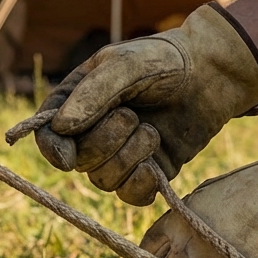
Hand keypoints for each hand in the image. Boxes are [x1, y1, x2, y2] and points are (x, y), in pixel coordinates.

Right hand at [34, 4, 257, 205]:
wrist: (211, 74)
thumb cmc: (163, 61)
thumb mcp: (125, 65)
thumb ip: (93, 94)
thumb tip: (61, 128)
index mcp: (75, 101)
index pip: (47, 134)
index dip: (52, 149)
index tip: (67, 157)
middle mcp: (91, 130)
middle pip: (78, 160)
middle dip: (105, 142)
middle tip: (133, 116)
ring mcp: (118, 153)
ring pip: (103, 179)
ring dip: (128, 158)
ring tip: (152, 131)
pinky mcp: (146, 171)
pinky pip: (129, 196)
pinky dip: (140, 185)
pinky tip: (154, 167)